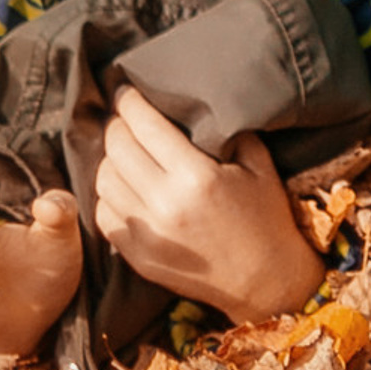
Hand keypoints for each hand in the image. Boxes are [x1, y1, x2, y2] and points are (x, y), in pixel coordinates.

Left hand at [92, 86, 326, 322]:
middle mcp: (165, 203)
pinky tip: (124, 186)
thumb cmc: (266, 218)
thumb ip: (231, 133)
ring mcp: (147, 233)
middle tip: (124, 117)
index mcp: (197, 177)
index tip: (125, 90)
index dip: (130, 103)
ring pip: (104, 181)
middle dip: (116, 126)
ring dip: (110, 159)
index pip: (146, 127)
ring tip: (123, 150)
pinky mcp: (136, 255)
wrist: (264, 279)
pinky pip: (104, 214)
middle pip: (117, 149)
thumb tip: (202, 107)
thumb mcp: (260, 166)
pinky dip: (108, 194)